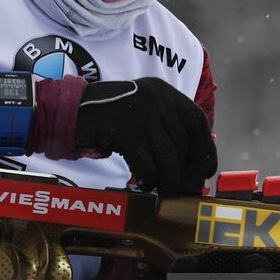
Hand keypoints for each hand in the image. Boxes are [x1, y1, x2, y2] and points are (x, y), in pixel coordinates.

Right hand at [74, 78, 215, 195]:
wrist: (72, 111)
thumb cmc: (110, 116)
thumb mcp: (143, 110)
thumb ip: (166, 126)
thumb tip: (192, 163)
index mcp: (163, 91)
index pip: (196, 119)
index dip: (206, 147)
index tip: (206, 169)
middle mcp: (156, 99)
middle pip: (182, 143)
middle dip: (183, 171)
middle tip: (179, 187)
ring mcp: (141, 115)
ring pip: (168, 157)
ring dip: (167, 180)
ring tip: (162, 188)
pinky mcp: (126, 132)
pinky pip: (147, 165)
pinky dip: (148, 179)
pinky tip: (144, 184)